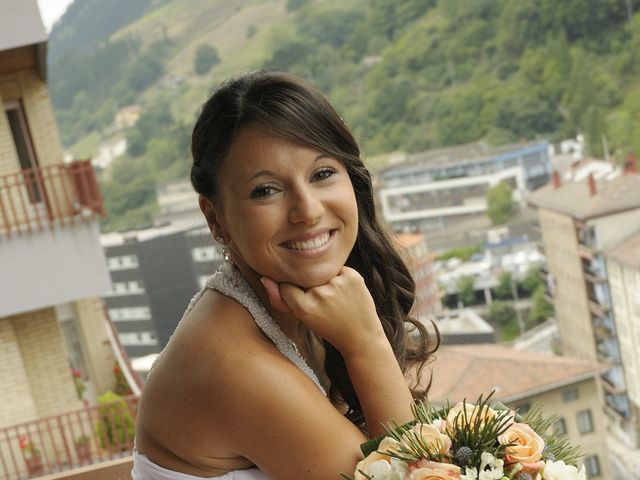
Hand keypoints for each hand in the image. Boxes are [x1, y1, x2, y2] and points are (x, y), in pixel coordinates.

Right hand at [261, 267, 384, 355]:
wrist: (361, 336)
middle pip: (303, 277)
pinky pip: (336, 268)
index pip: (286, 286)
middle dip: (309, 286)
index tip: (306, 303)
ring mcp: (338, 283)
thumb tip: (264, 278)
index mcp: (305, 307)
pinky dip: (339, 277)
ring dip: (324, 280)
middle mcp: (320, 294)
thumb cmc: (329, 328)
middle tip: (324, 303)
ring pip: (319, 271)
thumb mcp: (302, 319)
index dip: (294, 293)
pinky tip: (346, 291)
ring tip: (336, 298)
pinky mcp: (352, 275)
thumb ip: (279, 300)